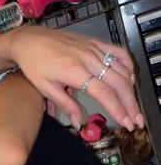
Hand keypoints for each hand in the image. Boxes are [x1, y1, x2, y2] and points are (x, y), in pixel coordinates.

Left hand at [8, 25, 140, 130]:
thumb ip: (65, 105)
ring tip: (132, 105)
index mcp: (75, 72)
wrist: (29, 40)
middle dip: (129, 103)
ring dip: (131, 89)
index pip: (104, 94)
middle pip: (118, 83)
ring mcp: (93, 49)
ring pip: (122, 69)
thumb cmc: (34, 65)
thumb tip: (78, 123)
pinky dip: (127, 66)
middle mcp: (88, 59)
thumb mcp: (45, 88)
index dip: (118, 110)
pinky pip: (118, 52)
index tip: (126, 122)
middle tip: (135, 119)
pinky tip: (128, 78)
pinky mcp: (94, 42)